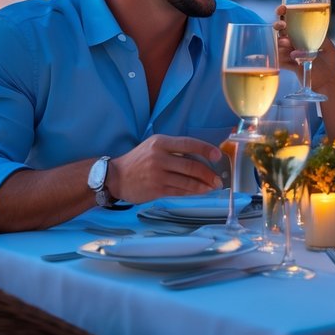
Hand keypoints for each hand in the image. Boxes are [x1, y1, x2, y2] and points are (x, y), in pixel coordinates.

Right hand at [106, 134, 222, 203]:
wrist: (116, 177)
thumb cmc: (138, 160)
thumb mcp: (153, 146)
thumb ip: (173, 149)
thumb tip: (199, 156)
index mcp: (160, 142)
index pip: (188, 143)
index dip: (205, 149)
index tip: (218, 155)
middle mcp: (159, 157)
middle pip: (191, 165)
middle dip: (208, 173)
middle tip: (218, 179)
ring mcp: (158, 175)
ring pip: (187, 181)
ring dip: (203, 185)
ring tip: (213, 187)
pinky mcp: (156, 190)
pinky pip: (180, 191)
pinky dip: (192, 192)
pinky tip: (200, 192)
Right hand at [274, 3, 334, 95]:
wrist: (331, 83)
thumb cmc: (332, 65)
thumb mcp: (329, 48)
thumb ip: (320, 38)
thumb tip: (310, 30)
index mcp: (305, 36)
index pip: (292, 22)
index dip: (285, 14)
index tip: (283, 8)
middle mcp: (297, 44)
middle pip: (281, 31)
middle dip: (278, 25)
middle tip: (282, 25)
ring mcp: (292, 55)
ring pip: (279, 45)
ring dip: (280, 42)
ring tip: (287, 43)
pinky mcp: (292, 67)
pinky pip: (281, 61)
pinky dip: (280, 58)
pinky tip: (283, 56)